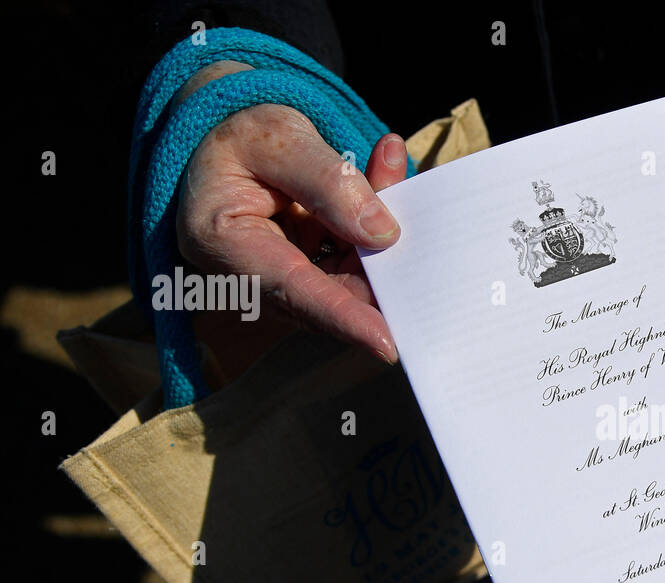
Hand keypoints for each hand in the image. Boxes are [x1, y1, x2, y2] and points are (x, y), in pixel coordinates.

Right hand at [174, 63, 406, 363]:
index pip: (293, 290)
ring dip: (383, 234)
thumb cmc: (239, 139)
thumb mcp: (275, 137)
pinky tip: (386, 173)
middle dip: (382, 272)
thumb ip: (327, 179)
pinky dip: (377, 224)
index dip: (343, 318)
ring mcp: (288, 283)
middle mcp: (253, 278)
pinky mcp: (313, 276)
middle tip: (423, 243)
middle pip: (333, 293)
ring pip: (353, 278)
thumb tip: (383, 233)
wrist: (223, 147)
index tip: (387, 345)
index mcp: (224, 243)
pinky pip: (358, 261)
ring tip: (388, 169)